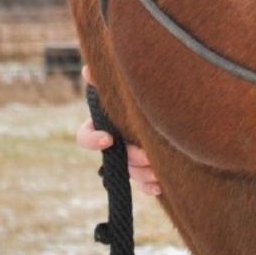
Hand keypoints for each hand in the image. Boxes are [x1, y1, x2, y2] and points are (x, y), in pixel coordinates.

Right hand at [78, 65, 161, 196]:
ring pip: (130, 173)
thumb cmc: (140, 93)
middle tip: (147, 156)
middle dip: (130, 158)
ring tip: (159, 171)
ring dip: (142, 173)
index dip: (93, 140)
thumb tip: (88, 69)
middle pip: (115, 158)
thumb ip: (105, 81)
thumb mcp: (124, 89)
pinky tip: (159, 186)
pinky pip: (143, 184)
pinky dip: (149, 186)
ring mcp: (129, 159)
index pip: (85, 136)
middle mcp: (114, 145)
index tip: (109, 139)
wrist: (170, 106)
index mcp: (103, 125)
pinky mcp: (145, 170)